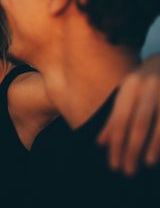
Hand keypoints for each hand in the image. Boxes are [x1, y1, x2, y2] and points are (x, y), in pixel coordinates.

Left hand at [97, 54, 159, 175]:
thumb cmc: (144, 82)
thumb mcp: (126, 95)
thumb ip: (114, 118)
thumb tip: (100, 143)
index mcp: (129, 88)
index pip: (119, 120)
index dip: (115, 144)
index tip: (113, 165)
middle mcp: (146, 87)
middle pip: (138, 124)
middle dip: (132, 149)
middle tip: (127, 171)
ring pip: (158, 124)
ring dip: (152, 146)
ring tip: (147, 164)